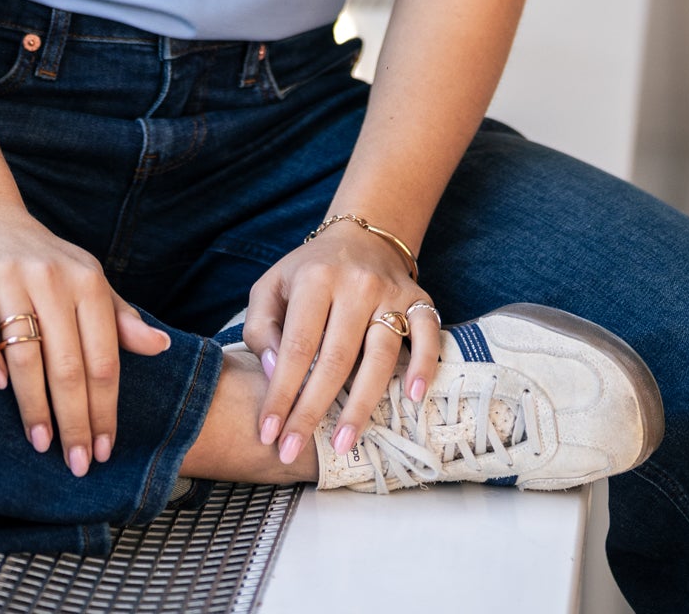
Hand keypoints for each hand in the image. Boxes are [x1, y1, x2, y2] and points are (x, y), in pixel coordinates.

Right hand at [0, 197, 170, 473]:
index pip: (103, 358)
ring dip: (34, 404)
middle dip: (75, 419)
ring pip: (25, 351)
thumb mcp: (88, 281)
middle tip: (75, 464)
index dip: (105, 408)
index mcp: (86, 280)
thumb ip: (120, 318)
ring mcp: (6, 274)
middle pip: (68, 363)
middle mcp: (50, 276)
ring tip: (41, 443)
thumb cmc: (44, 262)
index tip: (103, 451)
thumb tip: (160, 346)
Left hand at [242, 222, 438, 466]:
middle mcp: (356, 284)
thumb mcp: (271, 287)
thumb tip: (271, 370)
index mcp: (316, 280)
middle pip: (337, 358)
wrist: (362, 236)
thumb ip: (260, 326)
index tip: (268, 432)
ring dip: (361, 405)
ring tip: (343, 442)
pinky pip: (428, 333)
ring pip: (380, 356)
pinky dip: (425, 365)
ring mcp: (391, 293)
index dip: (282, 392)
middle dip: (313, 410)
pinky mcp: (420, 299)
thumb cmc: (309, 273)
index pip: (298, 346)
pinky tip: (414, 397)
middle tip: (292, 451)